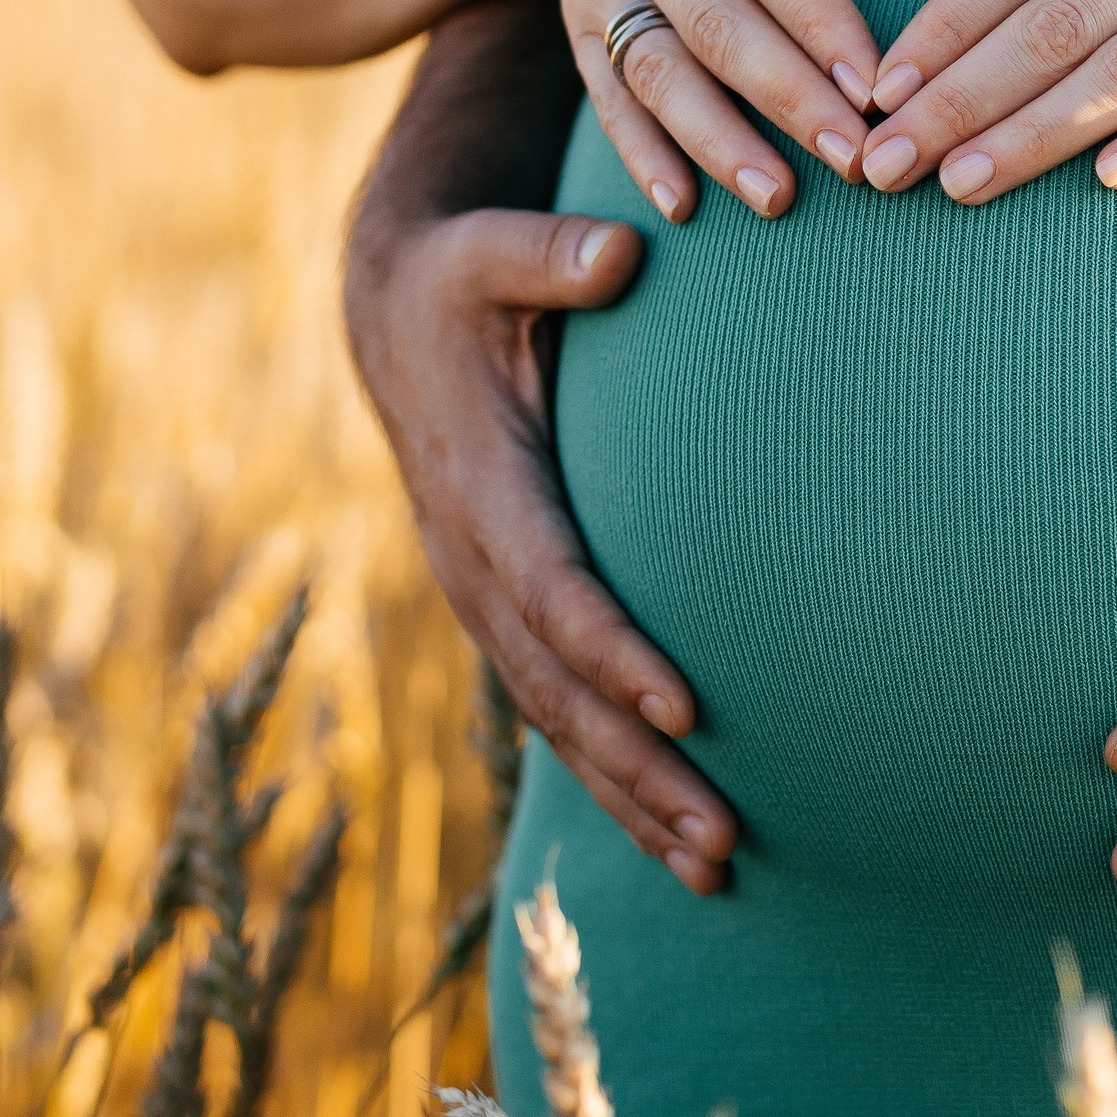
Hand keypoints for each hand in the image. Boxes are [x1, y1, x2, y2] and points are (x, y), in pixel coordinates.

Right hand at [343, 198, 735, 892]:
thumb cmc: (463, 277)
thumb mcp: (489, 251)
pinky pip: (559, 709)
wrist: (393, 315)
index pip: (550, 585)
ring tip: (718, 865)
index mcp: (481, 485)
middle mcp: (474, 561)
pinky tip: (678, 833)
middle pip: (560, 688)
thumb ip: (549, 254)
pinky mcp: (505, 611)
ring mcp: (484, 596)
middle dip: (637, 766)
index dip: (613, 650)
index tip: (686, 705)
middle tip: (723, 832)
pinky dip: (614, 774)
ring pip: (558, 720)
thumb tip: (618, 251)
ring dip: (633, 796)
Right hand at [448, 0, 974, 218]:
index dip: (818, 17)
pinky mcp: (578, 13)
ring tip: (781, 199)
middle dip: (783, 99)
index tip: (878, 82)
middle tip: (856, 161)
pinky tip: (685, 205)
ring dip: (715, 140)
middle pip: (712, 21)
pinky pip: (606, 91)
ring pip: (655, 70)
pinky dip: (640, 151)